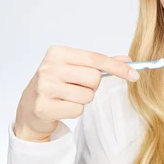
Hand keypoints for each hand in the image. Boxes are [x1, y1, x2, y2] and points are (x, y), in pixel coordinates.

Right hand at [13, 45, 138, 141]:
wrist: (29, 108)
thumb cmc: (56, 85)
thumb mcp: (75, 68)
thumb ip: (101, 64)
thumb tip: (128, 59)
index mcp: (57, 52)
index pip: (96, 58)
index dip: (117, 67)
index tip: (134, 75)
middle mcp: (49, 67)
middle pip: (94, 78)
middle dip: (92, 86)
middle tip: (78, 87)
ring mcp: (44, 87)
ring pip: (87, 95)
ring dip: (83, 99)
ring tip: (67, 97)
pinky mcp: (44, 106)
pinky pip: (77, 109)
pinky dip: (74, 111)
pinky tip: (61, 107)